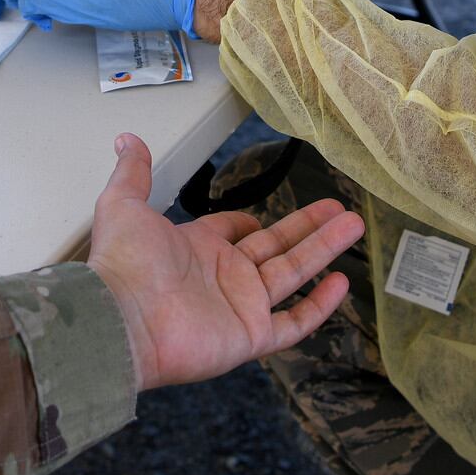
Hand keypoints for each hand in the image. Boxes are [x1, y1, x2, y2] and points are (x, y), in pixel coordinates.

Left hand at [88, 133, 361, 391]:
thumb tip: (126, 139)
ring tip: (353, 225)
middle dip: (308, 226)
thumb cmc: (123, 264)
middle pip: (276, 247)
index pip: (233, 232)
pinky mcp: (251, 336)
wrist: (122, 319)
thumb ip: (134, 172)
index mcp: (197, 248)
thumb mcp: (124, 204)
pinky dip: (318, 306)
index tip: (268, 212)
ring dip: (323, 249)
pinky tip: (340, 283)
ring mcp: (240, 306)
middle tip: (338, 207)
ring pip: (293, 274)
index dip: (249, 222)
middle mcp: (222, 277)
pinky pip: (293, 322)